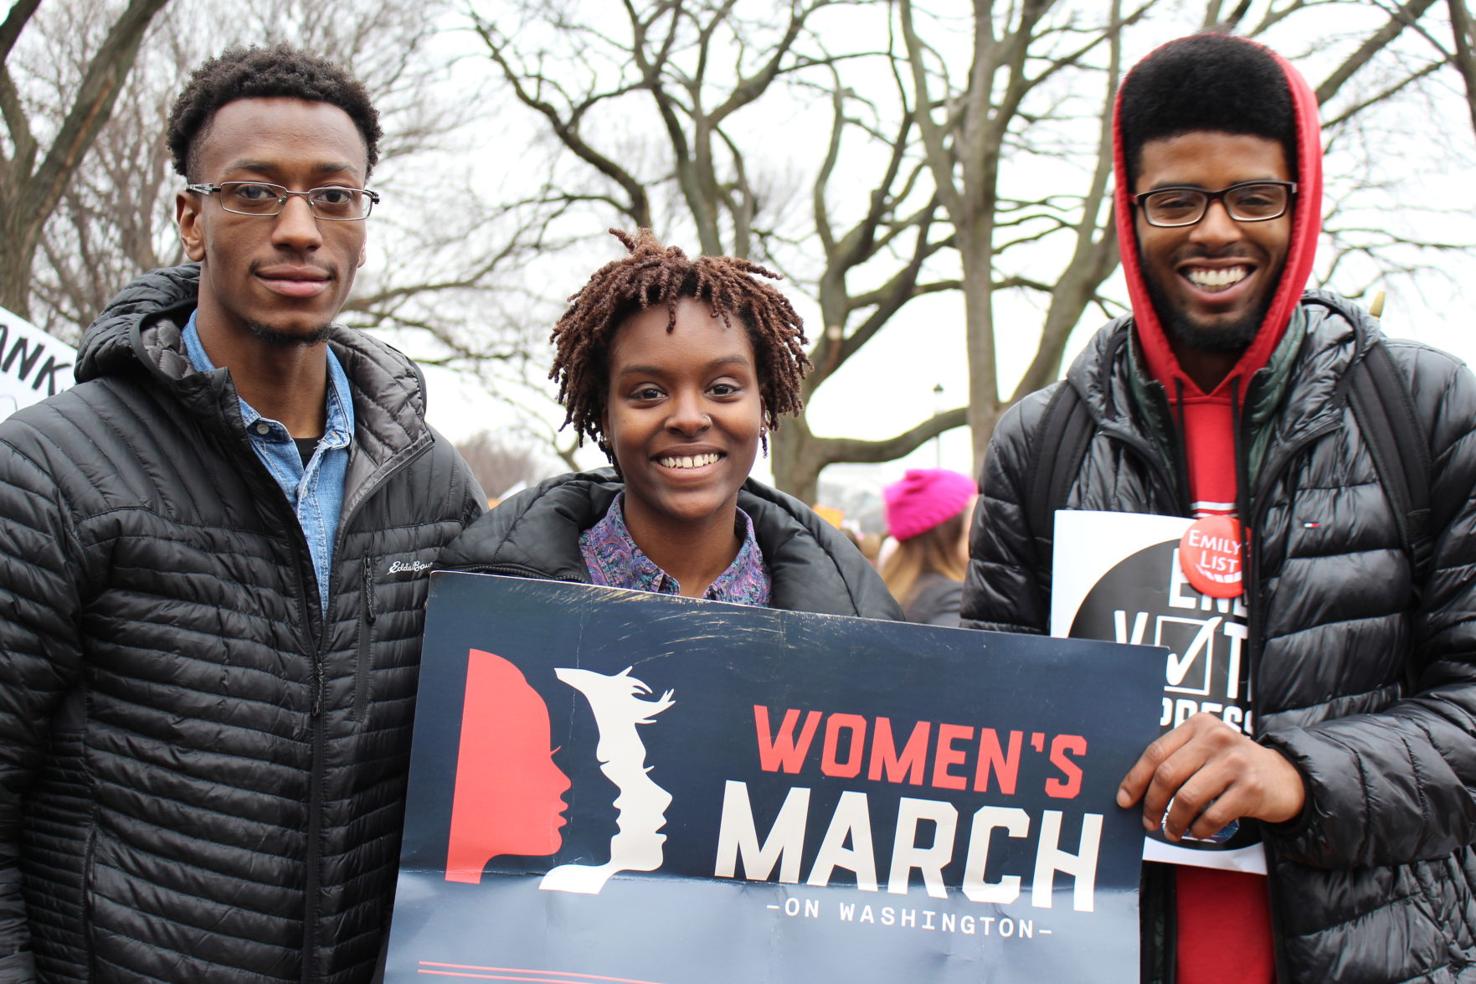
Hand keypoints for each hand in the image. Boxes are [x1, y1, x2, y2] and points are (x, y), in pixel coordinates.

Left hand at [1116, 712, 1305, 839]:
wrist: (1284, 778)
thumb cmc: (1234, 766)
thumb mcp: (1207, 749)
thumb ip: (1177, 759)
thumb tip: (1134, 790)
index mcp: (1199, 725)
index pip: (1156, 752)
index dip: (1135, 779)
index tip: (1124, 800)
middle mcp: (1216, 738)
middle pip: (1167, 774)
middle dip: (1151, 803)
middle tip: (1147, 822)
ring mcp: (1235, 762)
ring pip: (1186, 797)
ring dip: (1173, 821)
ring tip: (1171, 831)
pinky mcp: (1250, 788)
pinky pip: (1211, 815)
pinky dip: (1198, 829)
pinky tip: (1195, 831)